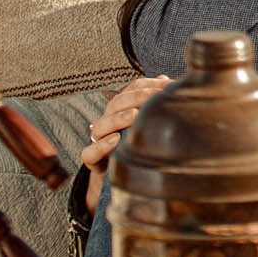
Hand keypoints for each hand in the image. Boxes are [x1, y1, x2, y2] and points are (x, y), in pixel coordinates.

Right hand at [81, 72, 170, 206]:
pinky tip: (115, 140)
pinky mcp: (92, 160)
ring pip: (101, 125)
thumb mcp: (145, 125)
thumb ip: (153, 105)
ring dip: (117, 118)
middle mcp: (108, 121)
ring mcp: (98, 140)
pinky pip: (89, 152)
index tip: (168, 85)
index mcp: (121, 109)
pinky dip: (101, 146)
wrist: (113, 176)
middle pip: (116, 103)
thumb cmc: (133, 146)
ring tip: (133, 114)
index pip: (131, 89)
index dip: (148, 85)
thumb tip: (166, 80)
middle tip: (153, 96)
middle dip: (135, 97)